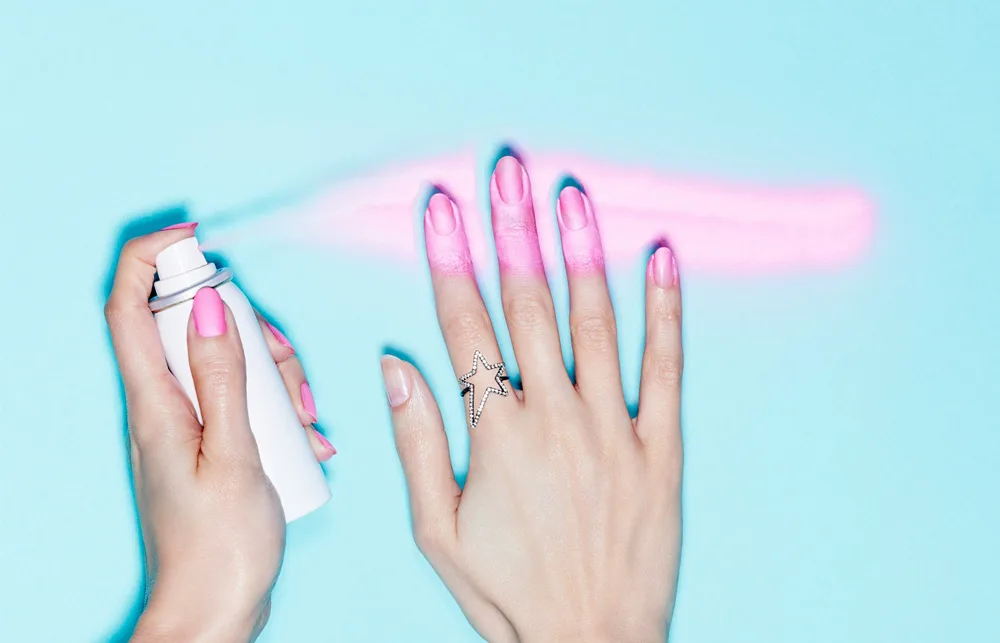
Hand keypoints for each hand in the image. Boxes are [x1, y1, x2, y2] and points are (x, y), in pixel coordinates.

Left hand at [104, 227, 334, 641]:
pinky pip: (243, 400)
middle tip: (286, 370)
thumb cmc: (220, 546)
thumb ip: (222, 377)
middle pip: (194, 329)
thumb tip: (204, 306)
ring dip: (277, 377)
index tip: (195, 234)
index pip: (127, 306)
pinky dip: (279, 408)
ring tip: (307, 421)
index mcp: (155, 402)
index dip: (151, 257)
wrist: (214, 612)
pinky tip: (308, 440)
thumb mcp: (234, 454)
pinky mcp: (212, 444)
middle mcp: (164, 406)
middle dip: (251, 332)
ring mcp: (188, 425)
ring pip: (229, 363)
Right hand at [382, 156, 682, 641]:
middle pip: (528, 306)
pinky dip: (666, 309)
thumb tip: (395, 365)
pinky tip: (662, 257)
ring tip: (570, 195)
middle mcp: (555, 419)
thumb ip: (417, 443)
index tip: (443, 207)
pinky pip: (666, 367)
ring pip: (595, 322)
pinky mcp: (660, 448)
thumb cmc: (509, 593)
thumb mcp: (437, 531)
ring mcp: (613, 428)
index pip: (464, 327)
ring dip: (580, 253)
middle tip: (507, 171)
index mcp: (496, 436)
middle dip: (513, 231)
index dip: (451, 261)